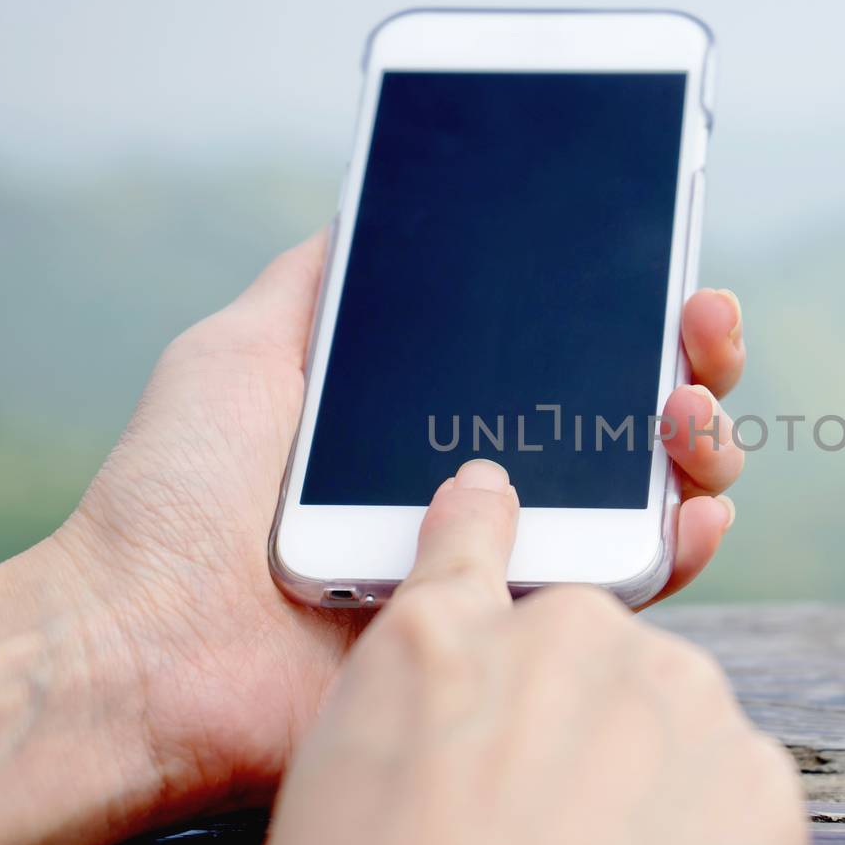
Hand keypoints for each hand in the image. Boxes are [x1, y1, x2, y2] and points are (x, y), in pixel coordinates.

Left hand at [54, 231, 750, 819]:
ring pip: (646, 498)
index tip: (668, 264)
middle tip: (702, 325)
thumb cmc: (173, 498)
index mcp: (436, 420)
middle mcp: (486, 486)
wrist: (142, 642)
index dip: (628, 309)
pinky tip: (697, 509)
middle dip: (688, 362)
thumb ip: (318, 284)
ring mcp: (505, 561)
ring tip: (691, 412)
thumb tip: (367, 202)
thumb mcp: (240, 352)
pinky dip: (683, 549)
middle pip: (624, 418)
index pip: (562, 355)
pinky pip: (625, 593)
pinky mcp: (509, 636)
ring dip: (700, 445)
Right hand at [249, 459, 805, 844]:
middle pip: (588, 657)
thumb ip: (377, 690)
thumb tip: (423, 611)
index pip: (469, 537)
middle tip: (538, 821)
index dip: (481, 522)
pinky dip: (704, 841)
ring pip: (668, 724)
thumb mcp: (322, 779)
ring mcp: (675, 697)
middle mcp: (567, 635)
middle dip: (574, 718)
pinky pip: (731, 794)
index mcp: (442, 634)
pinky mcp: (754, 774)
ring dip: (644, 778)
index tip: (491, 498)